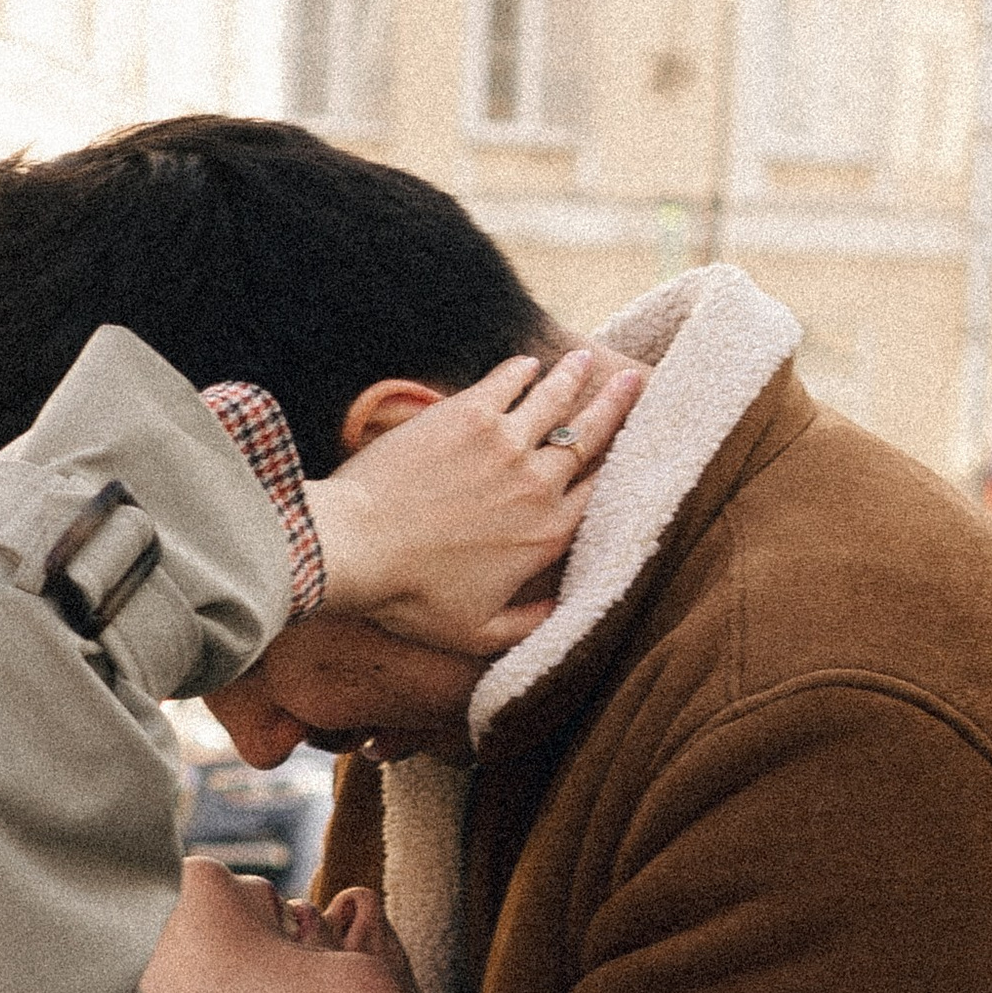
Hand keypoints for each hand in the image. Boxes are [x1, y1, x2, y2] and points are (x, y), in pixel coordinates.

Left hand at [303, 345, 643, 653]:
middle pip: (590, 437)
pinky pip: (507, 381)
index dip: (622, 464)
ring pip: (556, 400)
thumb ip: (528, 624)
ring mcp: (506, 443)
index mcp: (547, 535)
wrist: (355, 548)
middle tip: (633, 380)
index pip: (599, 492)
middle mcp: (539, 483)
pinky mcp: (468, 414)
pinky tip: (527, 362)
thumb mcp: (477, 634)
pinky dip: (521, 369)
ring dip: (575, 376)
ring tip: (588, 358)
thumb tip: (562, 613)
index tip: (636, 444)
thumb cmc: (410, 597)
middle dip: (616, 405)